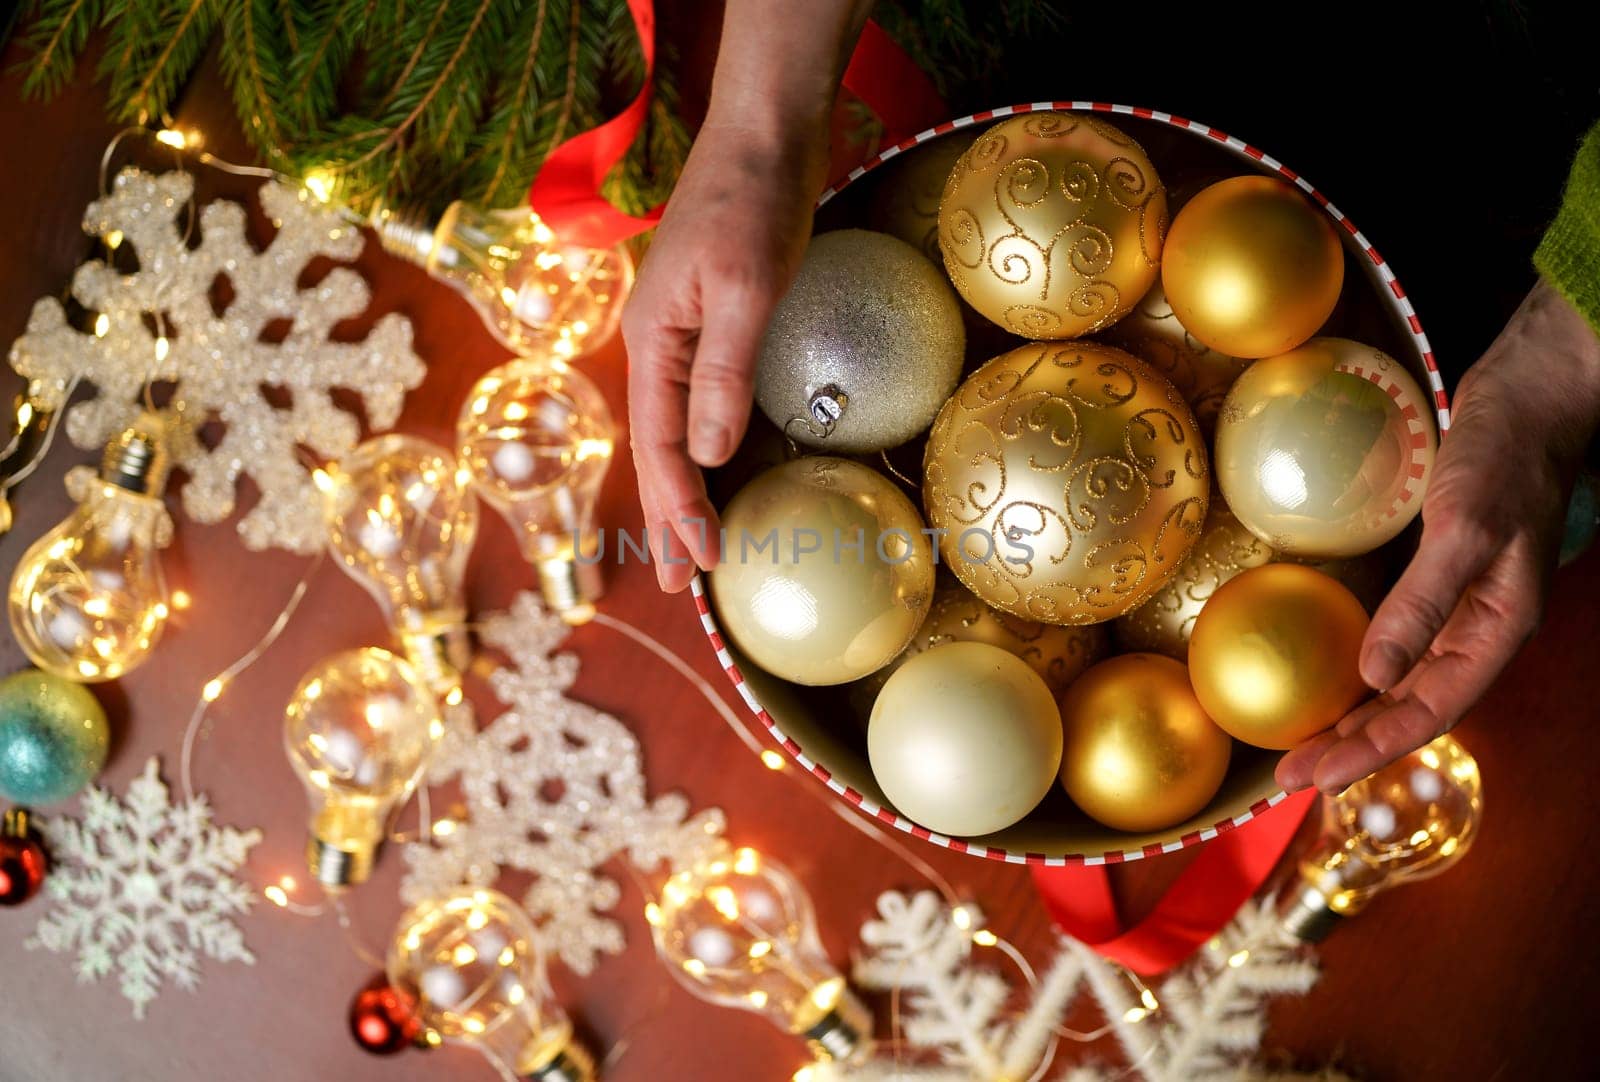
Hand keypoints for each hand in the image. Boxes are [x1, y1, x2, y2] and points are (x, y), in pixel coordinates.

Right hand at [622, 121, 825, 590]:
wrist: (766, 132)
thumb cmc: (753, 202)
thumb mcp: (743, 286)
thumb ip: (722, 369)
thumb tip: (710, 452)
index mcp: (653, 342)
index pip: (659, 446)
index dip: (679, 508)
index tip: (702, 563)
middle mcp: (658, 347)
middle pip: (659, 450)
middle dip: (671, 518)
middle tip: (686, 586)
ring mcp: (684, 337)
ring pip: (678, 432)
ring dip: (687, 492)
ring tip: (697, 548)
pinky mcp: (714, 325)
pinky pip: (702, 405)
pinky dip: (709, 449)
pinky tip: (722, 471)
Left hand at [1277, 279, 1599, 793]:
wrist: (1528, 396)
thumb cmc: (1505, 456)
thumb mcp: (1465, 528)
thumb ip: (1422, 603)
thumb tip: (1372, 676)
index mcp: (1497, 630)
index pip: (1428, 712)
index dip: (1370, 750)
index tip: (1313, 778)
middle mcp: (1478, 628)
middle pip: (1409, 707)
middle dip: (1351, 746)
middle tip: (1287, 778)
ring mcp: (1458, 602)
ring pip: (1401, 680)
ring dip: (1352, 713)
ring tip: (1299, 744)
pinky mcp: (1435, 575)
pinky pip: (1394, 639)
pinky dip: (1358, 666)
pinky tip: (1323, 673)